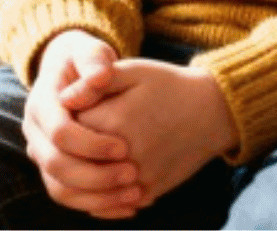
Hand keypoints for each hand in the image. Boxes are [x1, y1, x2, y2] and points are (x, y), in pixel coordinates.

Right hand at [21, 30, 142, 219]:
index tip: (124, 147)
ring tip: (134, 194)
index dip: (91, 143)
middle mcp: (34, 133)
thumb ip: (94, 61)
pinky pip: (70, 197)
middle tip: (132, 174)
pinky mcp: (55, 171)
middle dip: (95, 175)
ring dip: (97, 197)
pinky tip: (129, 205)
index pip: (60, 132)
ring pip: (59, 188)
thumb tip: (99, 77)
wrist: (73, 72)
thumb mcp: (91, 53)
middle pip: (55, 165)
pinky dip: (98, 205)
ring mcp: (42, 154)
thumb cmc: (86, 61)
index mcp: (40, 103)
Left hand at [74, 59, 237, 207]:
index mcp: (116, 119)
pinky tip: (104, 180)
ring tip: (88, 159)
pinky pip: (115, 204)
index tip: (78, 112)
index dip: (67, 120)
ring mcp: (140, 177)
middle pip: (76, 164)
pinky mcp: (151, 192)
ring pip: (92, 190)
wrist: (213, 111)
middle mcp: (126, 154)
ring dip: (84, 179)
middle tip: (81, 138)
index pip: (67, 130)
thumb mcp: (134, 72)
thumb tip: (63, 99)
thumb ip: (96, 82)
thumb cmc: (169, 86)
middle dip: (73, 152)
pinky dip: (105, 196)